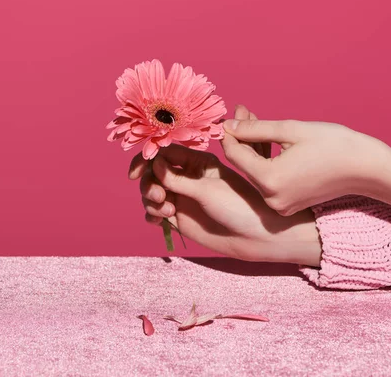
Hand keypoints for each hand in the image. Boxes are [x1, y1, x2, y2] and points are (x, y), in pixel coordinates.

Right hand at [128, 115, 321, 266]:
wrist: (253, 236)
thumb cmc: (238, 207)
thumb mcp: (207, 189)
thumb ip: (177, 179)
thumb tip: (153, 165)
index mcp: (196, 162)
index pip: (163, 154)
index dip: (146, 160)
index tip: (137, 172)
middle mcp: (186, 177)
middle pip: (152, 173)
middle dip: (149, 183)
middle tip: (159, 197)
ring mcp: (181, 197)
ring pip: (151, 192)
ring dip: (151, 200)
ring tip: (167, 211)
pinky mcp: (178, 217)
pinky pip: (154, 212)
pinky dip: (152, 214)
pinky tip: (160, 220)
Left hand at [220, 105, 390, 214]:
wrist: (368, 169)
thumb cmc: (334, 145)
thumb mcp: (291, 130)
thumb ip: (255, 128)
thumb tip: (228, 125)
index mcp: (269, 179)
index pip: (234, 155)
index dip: (229, 134)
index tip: (228, 117)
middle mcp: (271, 198)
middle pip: (244, 164)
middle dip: (241, 137)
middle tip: (243, 111)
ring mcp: (280, 205)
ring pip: (255, 171)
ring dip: (252, 147)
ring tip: (253, 119)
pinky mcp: (288, 205)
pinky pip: (268, 180)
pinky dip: (265, 161)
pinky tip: (266, 140)